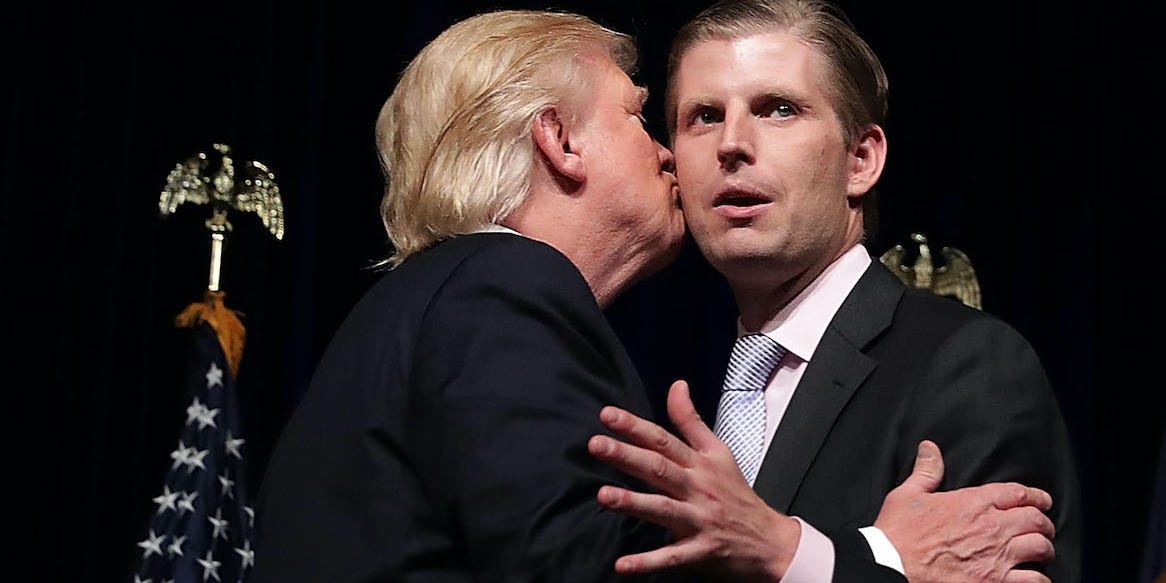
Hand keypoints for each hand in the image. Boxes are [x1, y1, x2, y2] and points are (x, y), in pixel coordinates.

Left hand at [588, 380, 798, 580]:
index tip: (607, 415)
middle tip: (597, 445)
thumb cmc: (739, 496)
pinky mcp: (701, 551)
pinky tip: (623, 565)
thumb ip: (691, 420)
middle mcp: (697, 488)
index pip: (663, 439)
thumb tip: (676, 386)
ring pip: (664, 508)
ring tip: (604, 496)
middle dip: (627, 455)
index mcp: (700, 464)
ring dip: (634, 503)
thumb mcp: (719, 452)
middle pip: (660, 468)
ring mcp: (699, 520)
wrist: (771, 542)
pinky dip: (648, 562)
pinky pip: (672, 557)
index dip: (635, 426)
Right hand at [875, 440, 1055, 582]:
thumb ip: (926, 471)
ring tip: (1042, 552)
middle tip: (1043, 527)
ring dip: (1044, 549)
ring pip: (1040, 548)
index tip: (1042, 500)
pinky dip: (1039, 579)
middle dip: (1043, 523)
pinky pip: (1033, 581)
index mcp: (973, 503)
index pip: (1018, 493)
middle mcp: (991, 528)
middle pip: (1036, 520)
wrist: (892, 565)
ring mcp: (996, 557)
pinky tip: (1035, 578)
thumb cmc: (898, 533)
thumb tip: (929, 448)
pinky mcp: (994, 582)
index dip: (1035, 496)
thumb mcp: (908, 494)